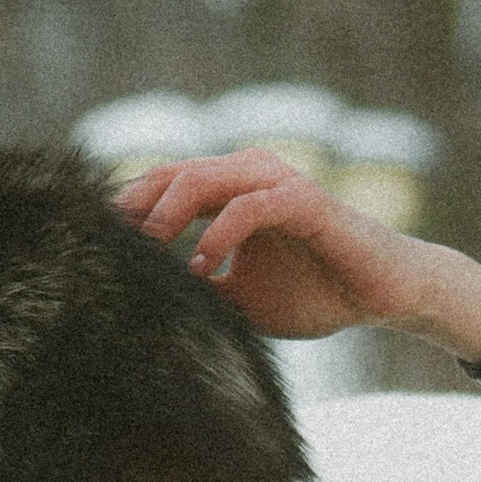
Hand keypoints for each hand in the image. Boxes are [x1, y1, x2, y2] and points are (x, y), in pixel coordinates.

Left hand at [115, 150, 457, 340]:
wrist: (383, 294)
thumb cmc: (316, 291)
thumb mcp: (242, 297)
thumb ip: (202, 290)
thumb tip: (149, 307)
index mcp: (230, 189)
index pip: (166, 183)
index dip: (129, 207)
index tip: (96, 242)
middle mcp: (248, 174)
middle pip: (175, 174)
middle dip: (139, 206)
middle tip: (113, 243)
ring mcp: (276, 182)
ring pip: (206, 179)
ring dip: (172, 212)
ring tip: (150, 248)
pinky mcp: (305, 200)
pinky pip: (251, 206)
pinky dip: (222, 234)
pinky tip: (204, 267)